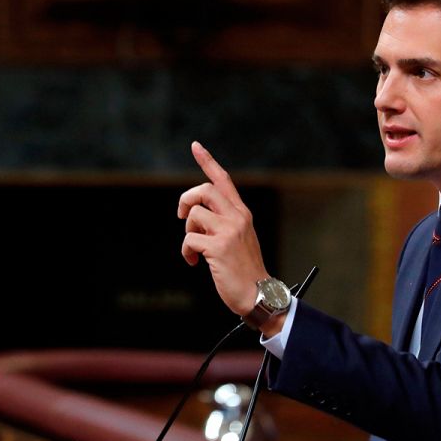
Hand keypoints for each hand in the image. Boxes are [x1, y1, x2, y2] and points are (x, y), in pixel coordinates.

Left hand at [178, 142, 266, 316]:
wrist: (258, 294)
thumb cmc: (244, 269)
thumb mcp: (239, 238)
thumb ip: (223, 222)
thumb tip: (194, 216)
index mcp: (242, 213)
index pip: (223, 180)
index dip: (207, 161)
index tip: (195, 145)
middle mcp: (237, 217)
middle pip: (204, 190)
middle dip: (186, 200)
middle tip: (182, 217)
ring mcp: (229, 231)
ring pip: (194, 215)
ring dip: (188, 232)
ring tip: (195, 248)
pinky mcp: (219, 247)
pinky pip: (189, 240)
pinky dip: (186, 252)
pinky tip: (193, 262)